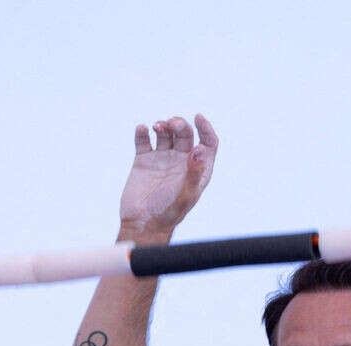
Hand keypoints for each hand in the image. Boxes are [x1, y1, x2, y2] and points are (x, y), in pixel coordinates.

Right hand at [119, 114, 218, 238]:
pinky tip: (142, 129)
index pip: (208, 143)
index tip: (198, 117)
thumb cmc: (168, 214)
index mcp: (197, 170)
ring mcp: (162, 159)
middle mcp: (181, 162)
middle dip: (179, 124)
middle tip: (170, 125)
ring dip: (162, 125)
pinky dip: (142, 132)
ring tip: (156, 127)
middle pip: (185, 134)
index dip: (205, 128)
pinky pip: (144, 140)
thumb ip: (194, 174)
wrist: (142, 223)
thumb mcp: (185, 195)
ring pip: (165, 133)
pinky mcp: (143, 160)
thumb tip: (200, 149)